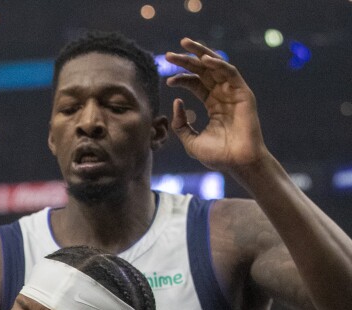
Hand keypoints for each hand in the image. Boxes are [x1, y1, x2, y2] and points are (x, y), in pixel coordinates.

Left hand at [165, 37, 266, 171]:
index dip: (181, 79)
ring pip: (215, 65)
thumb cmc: (218, 156)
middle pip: (203, 71)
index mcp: (212, 103)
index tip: (167, 80)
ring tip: (184, 45)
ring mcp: (233, 91)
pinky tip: (203, 60)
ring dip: (200, 53)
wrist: (238, 162)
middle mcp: (222, 94)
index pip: (195, 83)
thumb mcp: (190, 141)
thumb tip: (176, 102)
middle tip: (168, 54)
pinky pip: (230, 72)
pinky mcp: (242, 92)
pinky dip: (218, 64)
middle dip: (186, 60)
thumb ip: (181, 124)